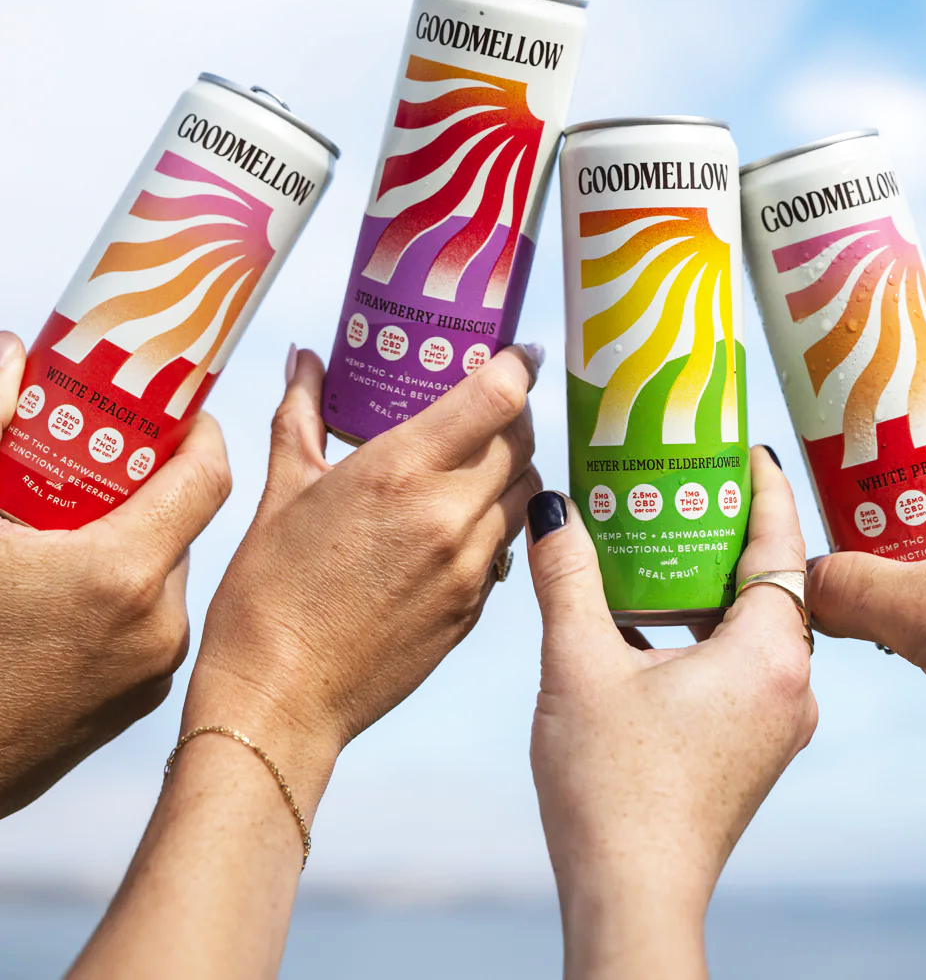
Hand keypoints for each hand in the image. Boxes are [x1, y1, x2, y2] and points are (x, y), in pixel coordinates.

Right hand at [0, 330, 231, 816]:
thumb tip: (10, 353)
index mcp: (122, 573)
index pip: (207, 477)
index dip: (197, 433)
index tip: (176, 412)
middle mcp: (155, 625)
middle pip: (178, 526)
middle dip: (139, 489)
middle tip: (93, 466)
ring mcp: (146, 676)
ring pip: (158, 578)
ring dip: (124, 547)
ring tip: (61, 535)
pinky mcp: (129, 713)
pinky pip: (144, 629)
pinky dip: (116, 600)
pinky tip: (58, 600)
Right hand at [182, 343, 541, 811]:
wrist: (280, 702)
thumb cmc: (268, 598)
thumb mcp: (279, 493)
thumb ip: (300, 415)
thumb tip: (305, 362)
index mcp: (400, 471)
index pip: (498, 396)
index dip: (518, 365)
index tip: (519, 353)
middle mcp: (448, 513)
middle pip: (522, 439)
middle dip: (513, 414)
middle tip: (489, 404)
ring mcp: (469, 566)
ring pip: (526, 492)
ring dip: (511, 468)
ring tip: (474, 462)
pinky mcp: (475, 608)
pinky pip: (508, 545)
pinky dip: (496, 521)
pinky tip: (456, 523)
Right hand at [526, 448, 816, 979]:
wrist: (630, 896)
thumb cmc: (612, 787)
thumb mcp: (579, 664)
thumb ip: (568, 577)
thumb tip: (553, 510)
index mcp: (769, 656)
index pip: (782, 544)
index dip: (763, 488)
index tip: (746, 445)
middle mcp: (791, 687)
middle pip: (773, 582)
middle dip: (732, 528)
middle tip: (691, 477)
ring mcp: (777, 722)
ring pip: (757, 626)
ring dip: (717, 582)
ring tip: (668, 537)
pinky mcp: (754, 747)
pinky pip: (745, 662)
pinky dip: (710, 627)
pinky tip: (657, 616)